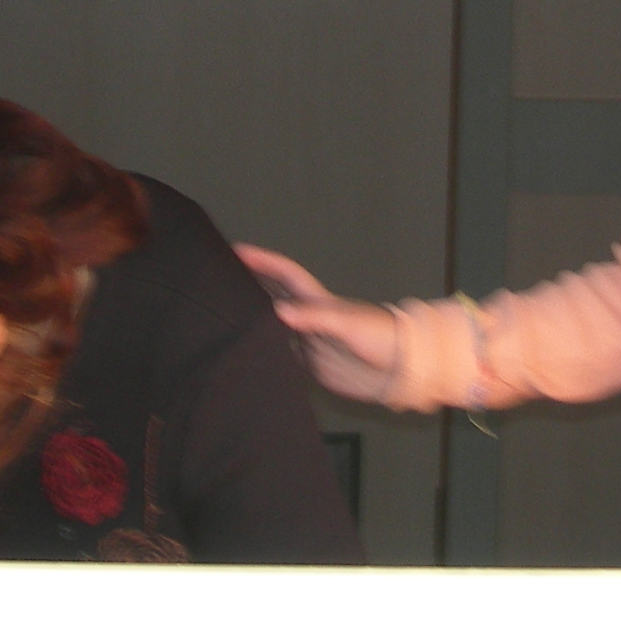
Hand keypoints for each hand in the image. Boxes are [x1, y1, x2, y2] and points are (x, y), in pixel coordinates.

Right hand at [234, 245, 400, 398]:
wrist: (402, 370)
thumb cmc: (382, 337)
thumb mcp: (349, 324)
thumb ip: (315, 318)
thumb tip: (279, 312)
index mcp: (318, 301)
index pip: (284, 275)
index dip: (262, 261)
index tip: (236, 251)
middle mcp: (309, 318)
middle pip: (272, 296)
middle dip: (247, 286)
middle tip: (219, 279)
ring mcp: (308, 341)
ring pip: (271, 327)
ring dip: (250, 321)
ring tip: (222, 315)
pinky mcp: (310, 366)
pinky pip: (280, 356)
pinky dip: (262, 353)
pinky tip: (246, 355)